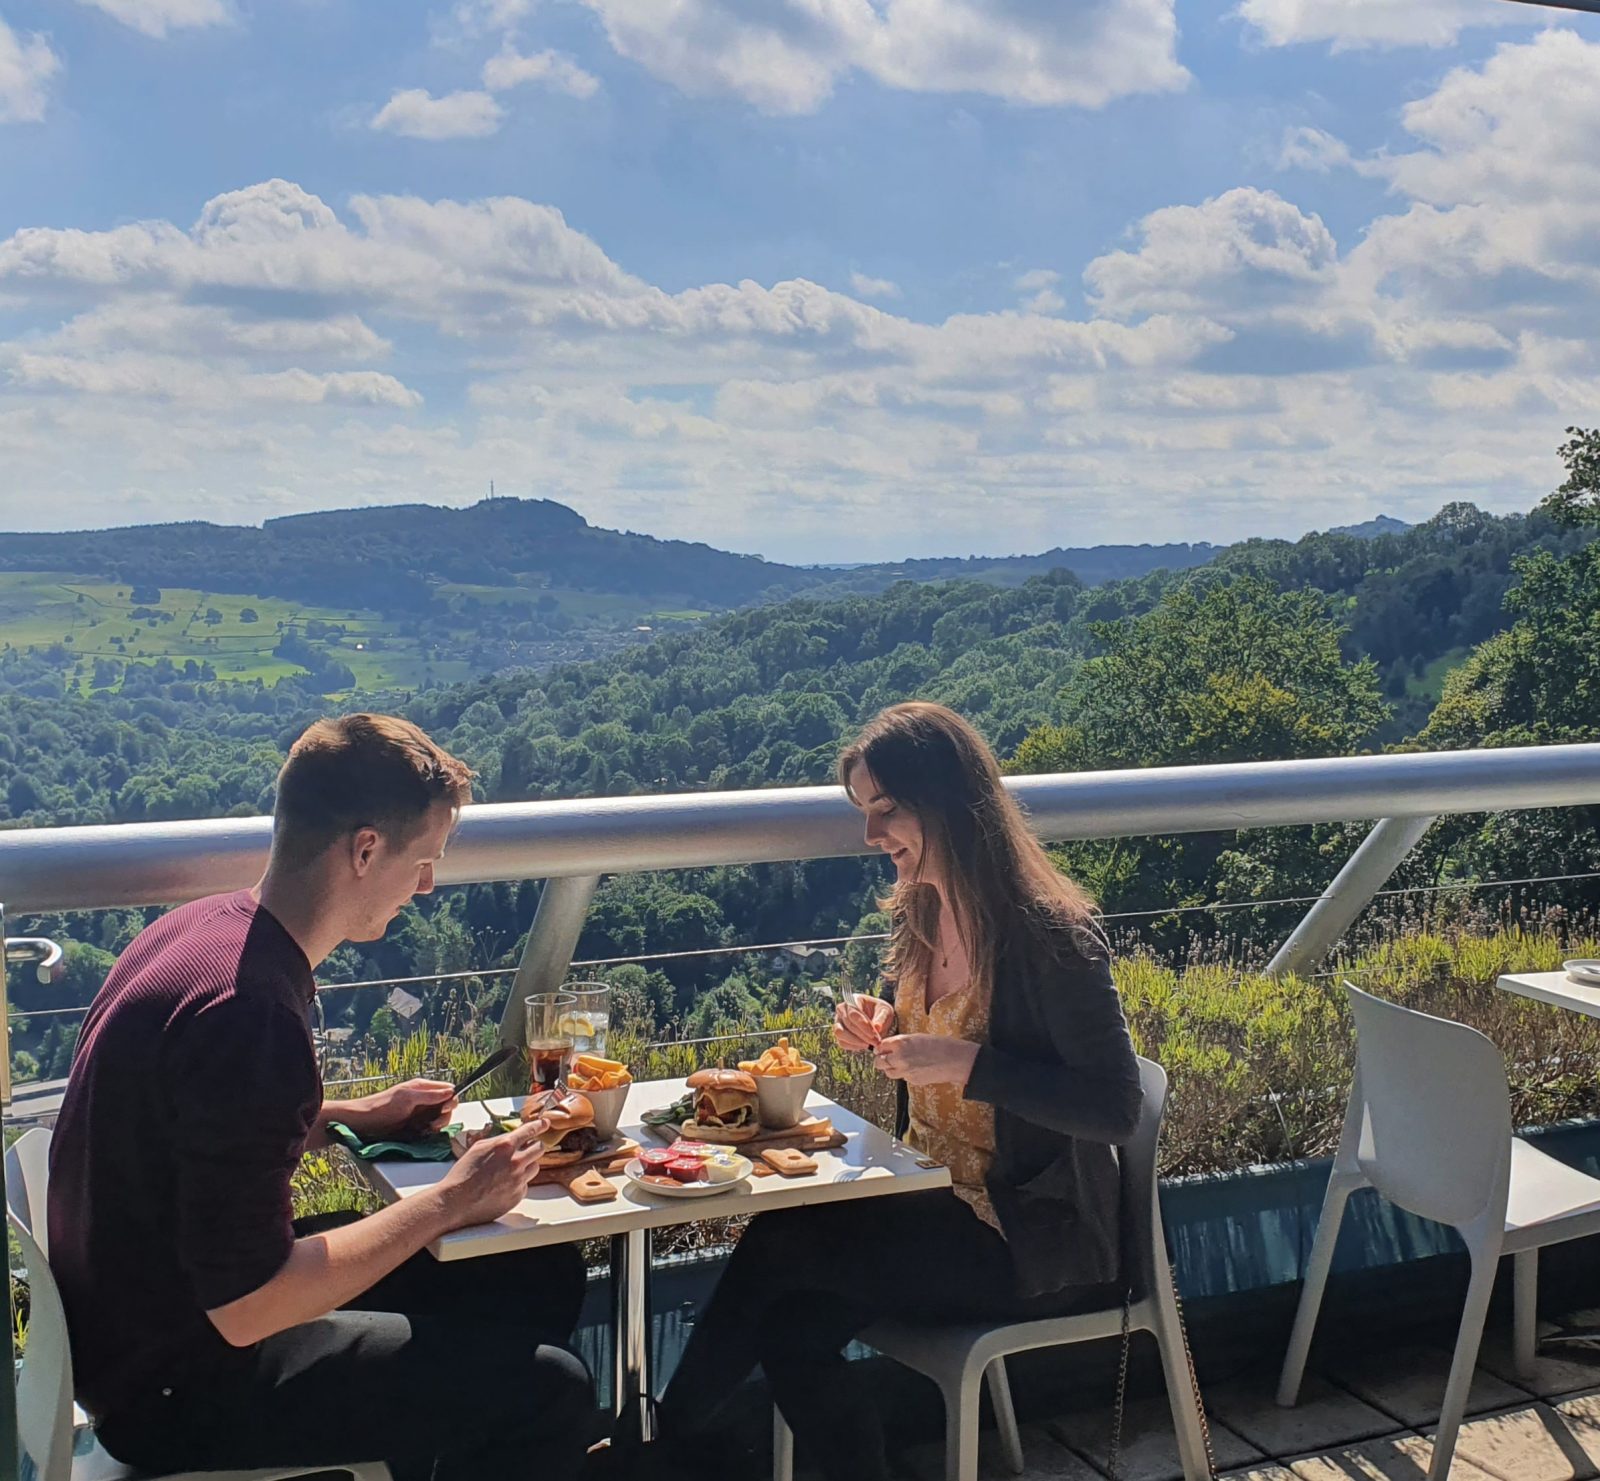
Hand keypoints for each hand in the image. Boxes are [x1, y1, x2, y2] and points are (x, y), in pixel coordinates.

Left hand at [342, 1078, 458, 1139]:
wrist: (362, 1123)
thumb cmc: (382, 1107)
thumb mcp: (408, 1099)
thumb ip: (430, 1095)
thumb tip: (451, 1092)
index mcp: (422, 1087)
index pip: (448, 1090)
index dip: (451, 1100)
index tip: (444, 1110)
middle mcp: (423, 1098)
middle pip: (446, 1106)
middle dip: (443, 1117)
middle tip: (432, 1125)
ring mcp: (418, 1112)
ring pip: (438, 1118)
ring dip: (435, 1126)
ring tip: (423, 1130)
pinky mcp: (414, 1124)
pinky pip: (428, 1128)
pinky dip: (427, 1132)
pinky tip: (419, 1134)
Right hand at [435, 1118, 547, 1227]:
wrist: (456, 1202)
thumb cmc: (463, 1174)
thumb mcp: (479, 1148)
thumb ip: (499, 1140)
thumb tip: (513, 1137)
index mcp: (505, 1146)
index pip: (530, 1130)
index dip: (540, 1125)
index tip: (545, 1123)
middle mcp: (516, 1162)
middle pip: (539, 1149)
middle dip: (534, 1146)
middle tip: (527, 1148)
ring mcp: (518, 1180)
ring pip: (534, 1167)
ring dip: (526, 1165)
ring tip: (508, 1170)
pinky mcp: (517, 1196)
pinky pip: (525, 1185)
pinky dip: (518, 1183)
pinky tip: (502, 1185)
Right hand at [834, 997, 895, 1051]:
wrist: (876, 1019)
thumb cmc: (880, 1012)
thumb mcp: (886, 1011)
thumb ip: (882, 1018)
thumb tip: (877, 1027)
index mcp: (853, 1000)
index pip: (854, 1014)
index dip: (863, 1026)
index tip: (874, 1035)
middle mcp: (842, 1010)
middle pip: (848, 1024)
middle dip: (863, 1035)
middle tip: (876, 1042)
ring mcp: (838, 1022)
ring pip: (840, 1033)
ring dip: (855, 1041)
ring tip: (869, 1044)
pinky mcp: (839, 1034)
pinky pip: (842, 1042)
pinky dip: (853, 1046)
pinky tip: (865, 1045)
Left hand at [873, 1034, 979, 1087]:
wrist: (954, 1059)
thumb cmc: (939, 1044)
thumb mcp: (916, 1037)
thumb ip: (900, 1042)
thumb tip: (888, 1048)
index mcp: (901, 1043)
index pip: (880, 1047)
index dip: (881, 1048)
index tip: (882, 1048)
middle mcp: (900, 1057)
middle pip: (879, 1062)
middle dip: (881, 1060)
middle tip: (886, 1057)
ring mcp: (905, 1071)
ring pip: (888, 1073)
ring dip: (891, 1068)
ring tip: (901, 1063)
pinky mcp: (912, 1080)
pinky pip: (902, 1077)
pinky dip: (905, 1073)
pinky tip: (915, 1068)